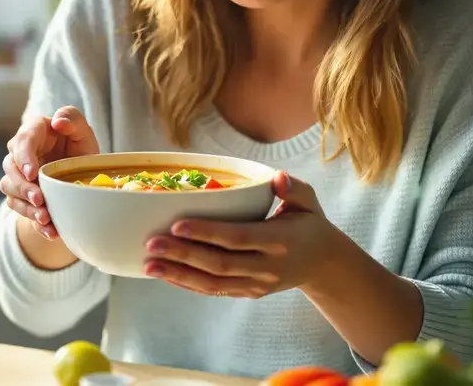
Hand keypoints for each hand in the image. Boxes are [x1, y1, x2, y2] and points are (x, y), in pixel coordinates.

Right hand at [0, 106, 99, 239]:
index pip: (21, 142)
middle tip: (40, 199)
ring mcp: (17, 176)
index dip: (24, 158)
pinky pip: (20, 210)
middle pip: (10, 170)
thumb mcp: (82, 130)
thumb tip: (57, 123)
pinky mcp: (21, 196)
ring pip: (10, 191)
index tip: (32, 174)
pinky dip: (34, 222)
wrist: (79, 172)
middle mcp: (19, 154)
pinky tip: (50, 231)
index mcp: (32, 132)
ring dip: (26, 206)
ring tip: (45, 218)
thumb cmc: (77, 145)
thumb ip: (72, 119)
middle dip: (23, 187)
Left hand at [143, 172, 344, 297]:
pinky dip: (188, 284)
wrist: (324, 264)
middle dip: (182, 255)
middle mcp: (266, 267)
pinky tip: (166, 275)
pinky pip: (214, 291)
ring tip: (148, 265)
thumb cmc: (310, 223)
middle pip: (219, 264)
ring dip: (178, 275)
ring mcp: (256, 284)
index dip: (206, 233)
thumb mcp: (309, 202)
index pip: (237, 238)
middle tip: (151, 243)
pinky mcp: (248, 293)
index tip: (177, 224)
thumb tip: (278, 179)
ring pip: (212, 283)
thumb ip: (294, 189)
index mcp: (279, 241)